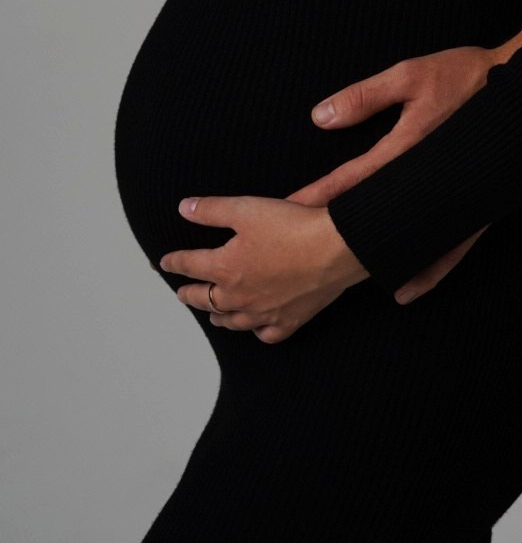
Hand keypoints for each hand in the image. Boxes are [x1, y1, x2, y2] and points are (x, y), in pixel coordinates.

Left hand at [161, 195, 366, 344]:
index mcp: (225, 268)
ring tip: (212, 313)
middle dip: (190, 293)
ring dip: (217, 316)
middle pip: (205, 299)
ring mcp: (263, 313)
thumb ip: (211, 210)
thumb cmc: (291, 226)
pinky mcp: (288, 321)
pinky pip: (265, 334)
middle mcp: (239, 296)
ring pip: (231, 321)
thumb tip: (184, 208)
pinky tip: (255, 326)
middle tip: (182, 292)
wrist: (335, 248)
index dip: (175, 262)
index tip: (164, 262)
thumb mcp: (246, 208)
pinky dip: (255, 331)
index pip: (190, 265)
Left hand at [288, 31, 521, 307]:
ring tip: (343, 280)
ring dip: (374, 259)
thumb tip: (321, 118)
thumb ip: (365, 97)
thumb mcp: (411, 75)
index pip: (353, 179)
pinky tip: (405, 291)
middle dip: (337, 234)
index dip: (318, 196)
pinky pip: (447, 251)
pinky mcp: (473, 209)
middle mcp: (428, 184)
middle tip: (301, 255)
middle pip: (374, 218)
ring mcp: (453, 202)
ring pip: (406, 242)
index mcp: (409, 148)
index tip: (289, 210)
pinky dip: (426, 273)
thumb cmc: (467, 75)